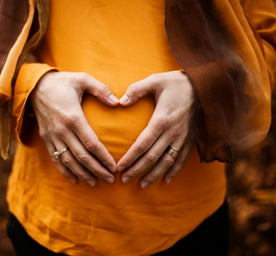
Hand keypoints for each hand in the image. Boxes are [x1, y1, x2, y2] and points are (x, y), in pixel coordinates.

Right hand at [30, 72, 118, 185]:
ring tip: (95, 183)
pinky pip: (55, 159)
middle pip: (81, 157)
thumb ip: (101, 89)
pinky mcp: (46, 139)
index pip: (91, 143)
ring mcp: (53, 136)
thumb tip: (118, 102)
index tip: (114, 167)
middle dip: (97, 170)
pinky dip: (65, 171)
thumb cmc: (62, 82)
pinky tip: (74, 180)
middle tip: (110, 179)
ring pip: (68, 161)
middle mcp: (62, 130)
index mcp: (73, 117)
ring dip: (82, 174)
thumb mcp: (82, 79)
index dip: (103, 157)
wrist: (35, 86)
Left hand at [116, 71, 194, 187]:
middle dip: (137, 170)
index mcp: (161, 120)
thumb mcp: (155, 80)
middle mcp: (172, 132)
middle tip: (124, 180)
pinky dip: (174, 171)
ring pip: (167, 162)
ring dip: (153, 174)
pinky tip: (166, 180)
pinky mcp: (190, 139)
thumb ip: (136, 90)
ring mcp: (183, 138)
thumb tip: (120, 101)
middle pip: (152, 157)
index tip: (119, 168)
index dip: (130, 158)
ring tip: (142, 185)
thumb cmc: (176, 82)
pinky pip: (181, 159)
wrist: (205, 85)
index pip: (142, 145)